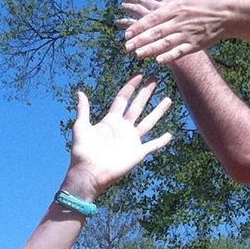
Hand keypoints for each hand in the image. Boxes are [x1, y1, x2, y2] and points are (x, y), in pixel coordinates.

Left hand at [63, 77, 173, 201]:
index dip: (130, 87)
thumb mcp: (81, 127)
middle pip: (138, 106)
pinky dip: (161, 141)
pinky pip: (152, 145)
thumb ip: (83, 110)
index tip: (139, 75)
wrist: (89, 173)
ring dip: (159, 111)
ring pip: (149, 121)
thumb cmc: (82, 152)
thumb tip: (80, 92)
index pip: (123, 99)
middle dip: (146, 93)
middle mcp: (123, 128)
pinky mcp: (137, 153)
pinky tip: (169, 134)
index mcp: (110, 121)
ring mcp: (131, 140)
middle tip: (155, 79)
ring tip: (168, 99)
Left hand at [121, 0, 249, 64]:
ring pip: (165, 44)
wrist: (234, 12)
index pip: (154, 17)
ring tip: (137, 56)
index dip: (139, 26)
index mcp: (178, 6)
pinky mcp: (196, 44)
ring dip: (150, 50)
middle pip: (156, 32)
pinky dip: (169, 56)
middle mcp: (180, 21)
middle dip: (139, 40)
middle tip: (125, 47)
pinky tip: (158, 61)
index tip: (127, 32)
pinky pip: (180, 51)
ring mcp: (188, 34)